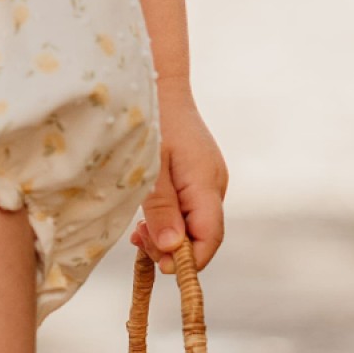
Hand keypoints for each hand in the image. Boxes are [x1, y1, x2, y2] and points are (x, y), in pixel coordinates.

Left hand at [133, 84, 227, 273]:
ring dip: (168, 234)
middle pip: (203, 234)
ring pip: (195, 222)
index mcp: (206, 182)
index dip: (189, 260)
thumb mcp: (149, 167)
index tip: (160, 267)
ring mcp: (209, 179)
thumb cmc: (151, 121)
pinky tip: (147, 219)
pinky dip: (170, 219)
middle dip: (173, 248)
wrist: (161, 85)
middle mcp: (215, 183)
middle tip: (138, 242)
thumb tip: (172, 248)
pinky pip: (190, 208)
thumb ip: (161, 208)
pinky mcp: (199, 175)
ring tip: (138, 232)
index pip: (210, 237)